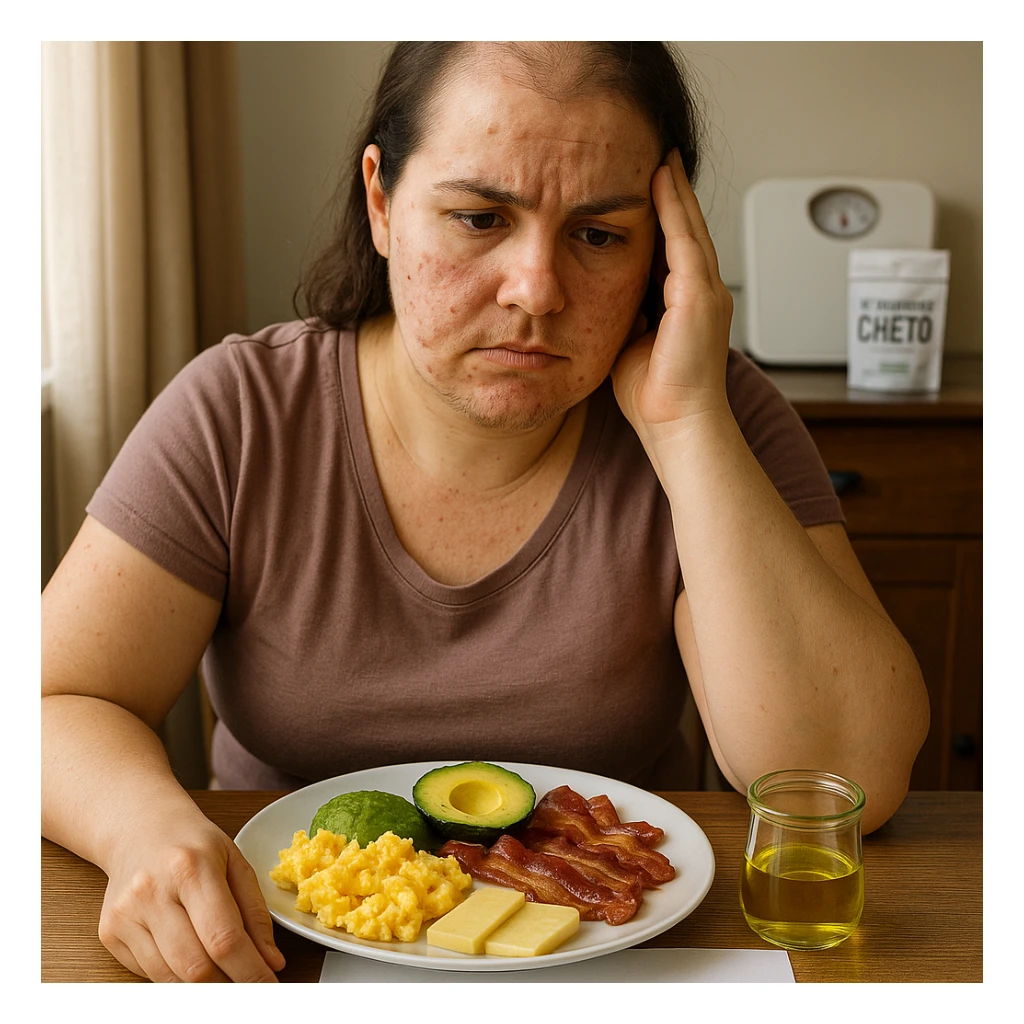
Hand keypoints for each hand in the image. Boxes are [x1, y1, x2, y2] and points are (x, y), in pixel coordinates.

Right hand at [97, 813, 284, 981]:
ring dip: (204, 986)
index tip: (269, 986)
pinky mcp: (110, 932)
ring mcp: (126, 914)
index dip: (249, 971)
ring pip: (170, 978)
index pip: (223, 937)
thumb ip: (256, 914)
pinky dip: (176, 977)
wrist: (140, 828)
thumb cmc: (194, 844)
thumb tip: (272, 963)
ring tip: (225, 974)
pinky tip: (191, 959)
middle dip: (228, 985)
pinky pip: (149, 974)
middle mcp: (153, 892)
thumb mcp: (236, 862)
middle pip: (195, 966)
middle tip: (249, 985)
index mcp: (191, 868)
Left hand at [612, 148, 733, 439]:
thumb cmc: (654, 398)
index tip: (646, 187)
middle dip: (673, 193)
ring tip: (659, 158)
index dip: (664, 216)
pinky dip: (674, 209)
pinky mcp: (699, 296)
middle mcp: (705, 293)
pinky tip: (660, 182)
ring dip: (674, 191)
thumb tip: (599, 298)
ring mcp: (707, 293)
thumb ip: (626, 316)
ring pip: (690, 227)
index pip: (675, 249)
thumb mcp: (633, 344)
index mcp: (689, 306)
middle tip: (659, 156)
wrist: (678, 426)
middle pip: (688, 230)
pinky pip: (685, 240)